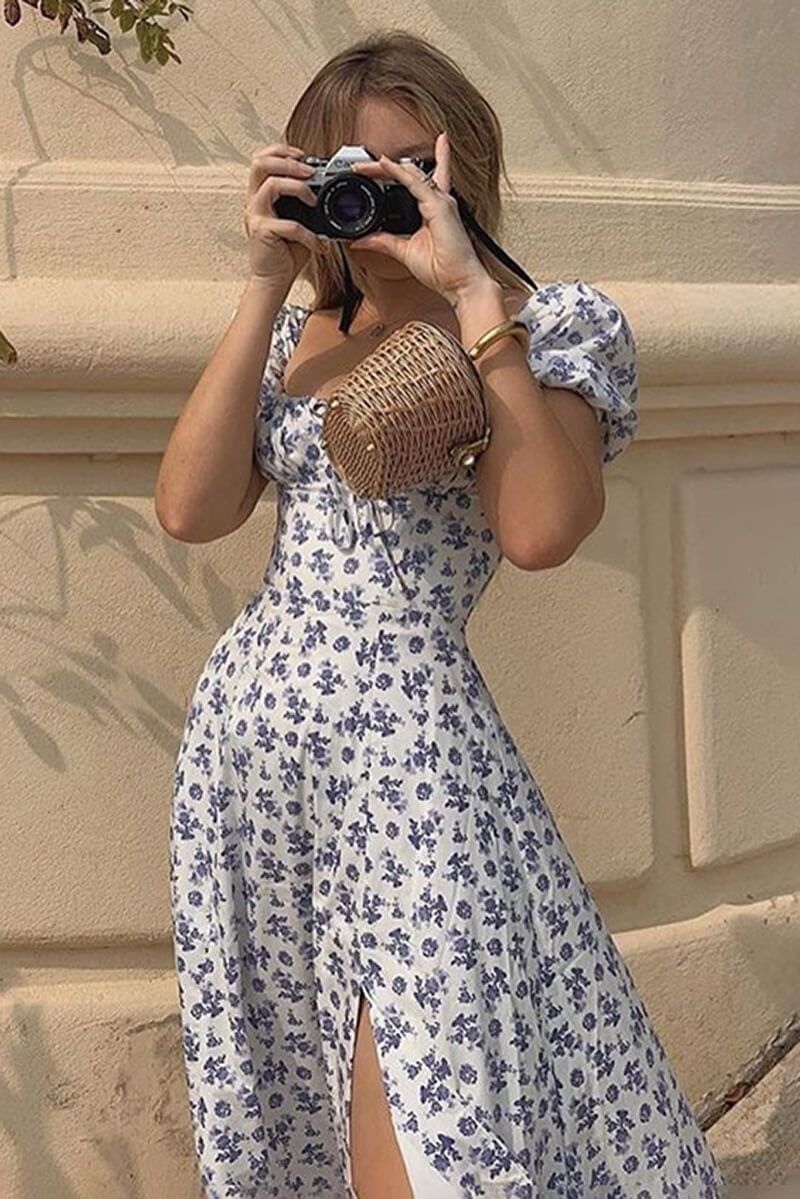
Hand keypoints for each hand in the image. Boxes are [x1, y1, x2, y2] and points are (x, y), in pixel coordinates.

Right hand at [244, 142, 318, 292]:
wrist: (274, 280)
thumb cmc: (286, 252)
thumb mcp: (299, 221)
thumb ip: (305, 204)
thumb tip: (328, 191)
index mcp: (261, 194)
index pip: (262, 158)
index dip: (281, 151)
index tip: (303, 156)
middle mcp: (254, 201)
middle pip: (259, 162)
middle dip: (288, 161)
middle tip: (309, 172)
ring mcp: (255, 215)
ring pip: (272, 185)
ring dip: (298, 187)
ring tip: (314, 201)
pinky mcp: (261, 232)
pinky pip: (289, 224)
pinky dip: (309, 234)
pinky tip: (320, 244)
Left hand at [347, 133, 490, 306]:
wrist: (460, 283)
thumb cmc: (442, 270)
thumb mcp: (405, 252)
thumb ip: (383, 242)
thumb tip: (360, 241)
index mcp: (432, 209)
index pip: (413, 183)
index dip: (395, 172)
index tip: (375, 168)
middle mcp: (438, 201)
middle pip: (409, 173)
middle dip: (385, 166)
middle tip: (361, 164)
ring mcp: (440, 201)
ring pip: (410, 172)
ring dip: (386, 167)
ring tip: (363, 164)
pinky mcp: (439, 206)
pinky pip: (414, 183)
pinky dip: (398, 172)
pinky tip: (383, 164)